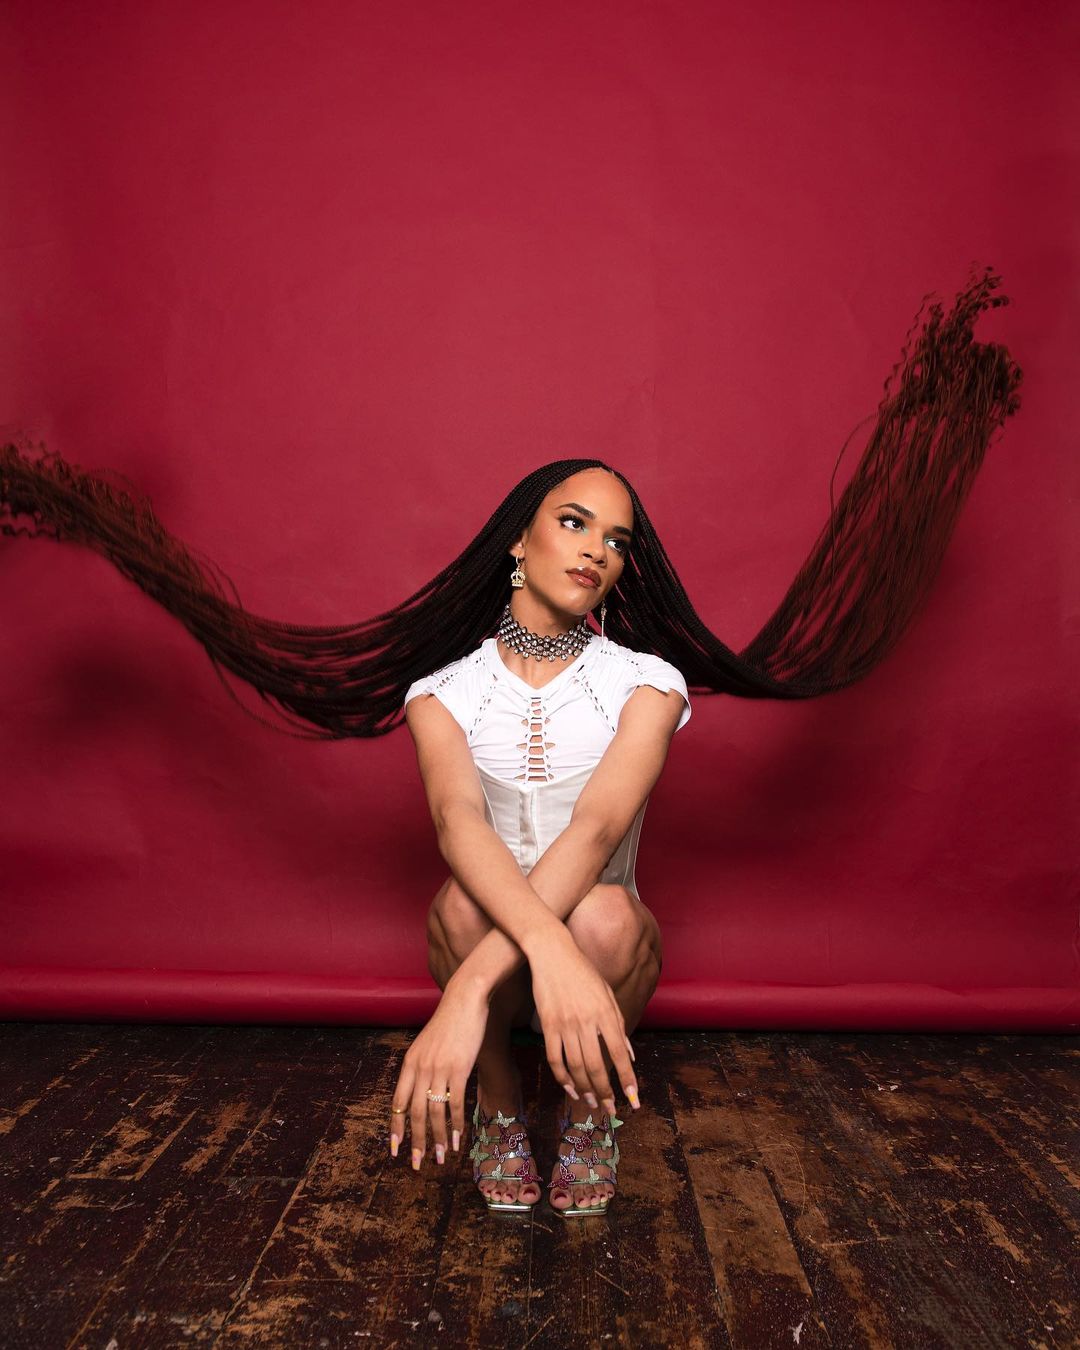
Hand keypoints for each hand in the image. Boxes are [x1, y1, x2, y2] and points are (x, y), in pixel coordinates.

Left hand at [387, 975, 488, 1167]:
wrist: (464, 1000)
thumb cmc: (448, 1023)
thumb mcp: (427, 1045)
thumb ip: (421, 1067)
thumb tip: (420, 1091)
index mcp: (409, 1063)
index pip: (398, 1103)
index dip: (396, 1128)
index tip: (395, 1150)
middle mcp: (420, 1068)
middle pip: (415, 1113)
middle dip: (416, 1142)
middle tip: (418, 1164)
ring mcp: (439, 1069)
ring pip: (435, 1112)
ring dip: (438, 1138)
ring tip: (441, 1157)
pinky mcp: (458, 1068)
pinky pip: (455, 1103)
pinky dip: (456, 1124)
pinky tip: (458, 1138)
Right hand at [528, 926, 638, 1114]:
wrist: (552, 953)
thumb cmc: (583, 972)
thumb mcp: (607, 994)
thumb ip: (619, 1025)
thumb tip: (630, 1055)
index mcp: (605, 1013)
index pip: (620, 1054)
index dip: (627, 1080)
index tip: (633, 1100)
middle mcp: (586, 1022)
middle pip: (597, 1067)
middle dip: (606, 1093)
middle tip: (611, 1110)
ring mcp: (565, 1024)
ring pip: (576, 1067)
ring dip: (586, 1090)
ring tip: (593, 1103)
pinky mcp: (548, 1025)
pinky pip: (555, 1059)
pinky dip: (563, 1078)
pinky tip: (571, 1089)